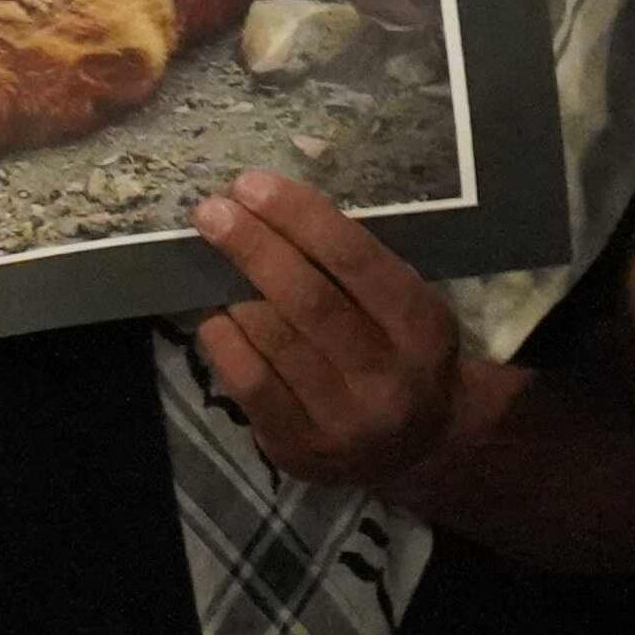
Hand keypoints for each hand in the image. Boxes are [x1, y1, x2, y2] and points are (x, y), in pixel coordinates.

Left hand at [190, 171, 464, 486]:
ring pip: (272, 337)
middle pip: (307, 298)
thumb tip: (268, 204)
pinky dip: (224, 339)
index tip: (251, 185)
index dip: (300, 217)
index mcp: (424, 330)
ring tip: (215, 263)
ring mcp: (344, 420)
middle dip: (253, 246)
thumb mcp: (403, 310)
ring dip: (234, 292)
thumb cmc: (396, 354)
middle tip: (211, 210)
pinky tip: (218, 317)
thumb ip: (353, 268)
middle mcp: (389, 378)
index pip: (358, 261)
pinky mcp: (299, 447)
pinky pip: (247, 379)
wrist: (413, 449)